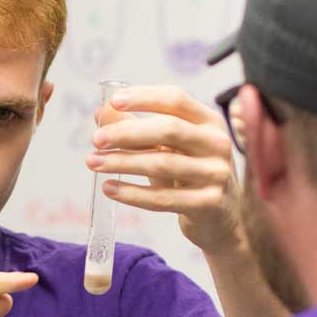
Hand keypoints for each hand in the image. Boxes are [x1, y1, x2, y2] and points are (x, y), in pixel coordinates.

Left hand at [88, 85, 242, 254]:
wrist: (223, 218)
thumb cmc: (190, 175)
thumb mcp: (168, 148)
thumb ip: (138, 128)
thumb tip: (102, 113)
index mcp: (209, 121)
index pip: (176, 100)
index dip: (144, 98)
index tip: (113, 101)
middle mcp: (217, 144)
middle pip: (169, 129)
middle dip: (127, 132)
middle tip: (96, 139)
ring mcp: (216, 174)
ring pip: (163, 164)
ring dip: (123, 162)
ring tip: (94, 162)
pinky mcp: (208, 203)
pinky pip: (163, 198)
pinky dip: (132, 193)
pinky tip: (109, 188)